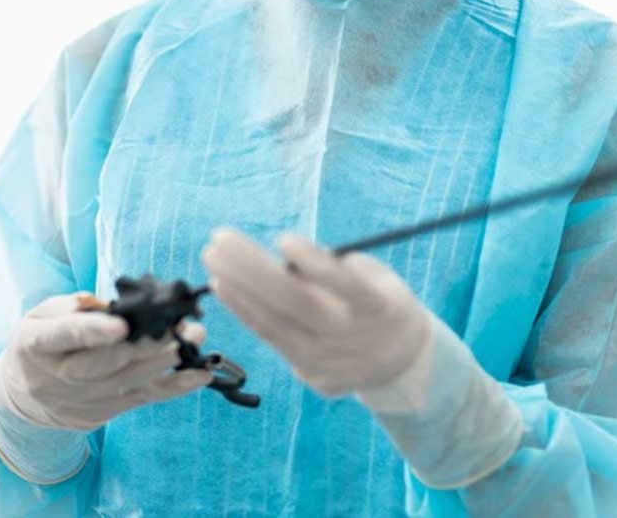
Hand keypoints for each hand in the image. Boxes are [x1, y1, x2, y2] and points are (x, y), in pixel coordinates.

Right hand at [0, 293, 213, 431]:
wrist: (27, 395)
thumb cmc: (41, 343)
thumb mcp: (40, 316)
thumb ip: (70, 309)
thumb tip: (109, 307)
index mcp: (35, 344)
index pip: (62, 336)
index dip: (92, 331)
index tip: (121, 325)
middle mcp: (59, 376)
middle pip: (102, 364)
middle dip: (143, 346)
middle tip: (175, 326)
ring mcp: (85, 398)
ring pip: (129, 381)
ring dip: (167, 360)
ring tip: (194, 338)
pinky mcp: (108, 409)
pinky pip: (145, 398)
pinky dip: (176, 386)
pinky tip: (200, 374)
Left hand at [202, 230, 431, 397]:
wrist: (402, 362)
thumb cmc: (376, 300)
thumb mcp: (372, 276)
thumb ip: (331, 267)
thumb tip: (279, 259)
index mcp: (379, 307)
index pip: (346, 286)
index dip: (316, 265)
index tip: (284, 239)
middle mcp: (354, 340)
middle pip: (298, 304)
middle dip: (253, 270)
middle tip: (219, 240)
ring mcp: (332, 364)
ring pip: (276, 325)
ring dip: (238, 290)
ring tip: (213, 259)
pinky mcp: (313, 377)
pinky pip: (272, 340)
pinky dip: (245, 312)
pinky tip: (223, 287)